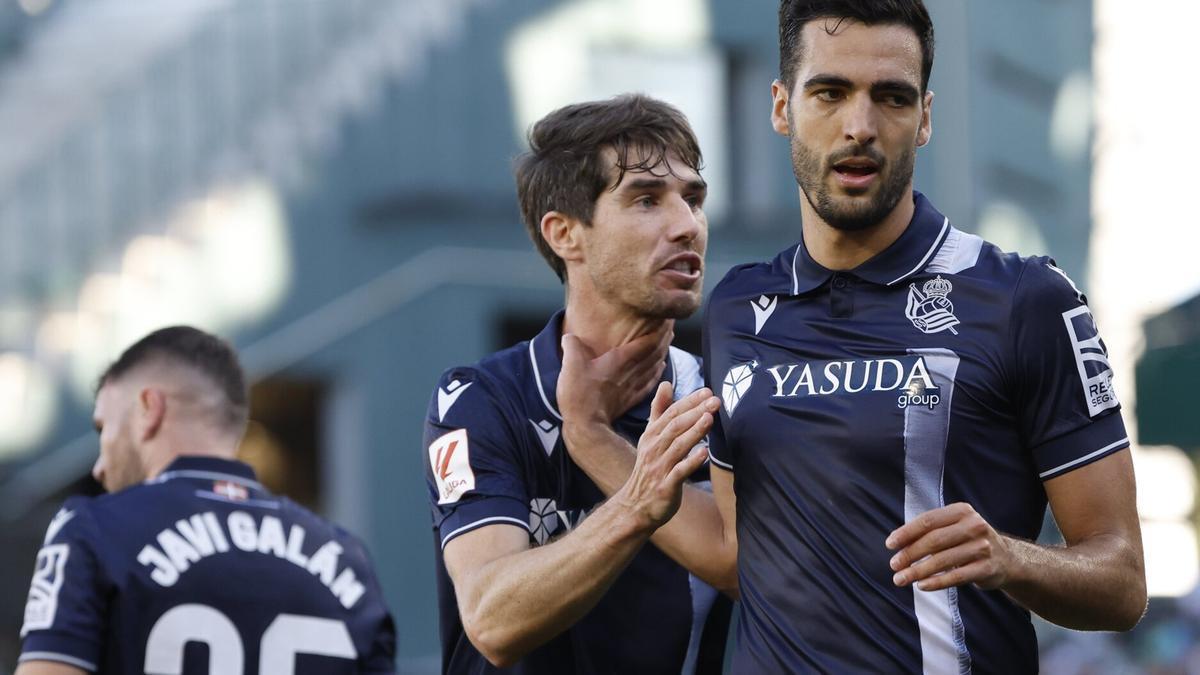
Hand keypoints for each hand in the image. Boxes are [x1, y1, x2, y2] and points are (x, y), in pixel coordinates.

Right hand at [558, 324, 670, 424]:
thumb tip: (569, 335)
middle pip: (656, 352)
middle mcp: (631, 372)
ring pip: (655, 366)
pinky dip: (657, 373)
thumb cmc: (579, 394)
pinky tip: (660, 368)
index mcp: (620, 360)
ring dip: (663, 353)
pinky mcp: (629, 400)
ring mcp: (632, 387)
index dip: (661, 329)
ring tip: (667, 342)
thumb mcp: (570, 364)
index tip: (668, 318)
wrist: (586, 426)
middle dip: (664, 338)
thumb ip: (572, 345)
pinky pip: (649, 383)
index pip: (649, 341)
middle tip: (670, 326)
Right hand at [616, 382, 718, 529]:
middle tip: (715, 401)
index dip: (688, 402)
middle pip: (675, 426)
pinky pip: (678, 472)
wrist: (635, 505)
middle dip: (695, 412)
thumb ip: (659, 410)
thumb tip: (666, 383)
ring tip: (709, 419)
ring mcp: (659, 468)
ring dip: (694, 432)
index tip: (707, 391)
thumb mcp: (650, 437)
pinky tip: (704, 453)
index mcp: (651, 436)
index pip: (671, 413)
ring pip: (677, 446)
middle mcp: (654, 449)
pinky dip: (691, 462)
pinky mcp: (665, 486)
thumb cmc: (648, 469)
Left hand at [886, 502, 1013, 591]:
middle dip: (910, 553)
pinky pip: (957, 577)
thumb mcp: (953, 529)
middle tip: (894, 565)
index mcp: (962, 511)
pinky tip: (922, 586)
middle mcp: (974, 526)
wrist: (1007, 559)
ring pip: (943, 560)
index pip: (928, 521)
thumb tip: (896, 544)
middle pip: (934, 540)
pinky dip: (937, 582)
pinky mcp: (987, 568)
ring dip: (918, 571)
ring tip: (901, 579)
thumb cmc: (969, 542)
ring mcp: (983, 547)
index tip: (889, 544)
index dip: (906, 533)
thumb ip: (929, 532)